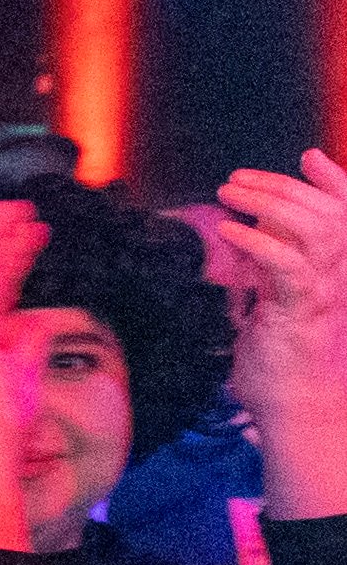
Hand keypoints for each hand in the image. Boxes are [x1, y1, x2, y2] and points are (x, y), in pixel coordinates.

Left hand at [187, 146, 346, 524]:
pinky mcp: (304, 312)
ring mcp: (327, 292)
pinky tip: (229, 231)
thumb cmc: (284, 359)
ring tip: (228, 195)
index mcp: (338, 270)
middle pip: (327, 211)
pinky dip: (259, 243)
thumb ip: (272, 266)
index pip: (346, 213)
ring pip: (315, 229)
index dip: (335, 181)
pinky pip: (288, 267)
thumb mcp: (277, 302)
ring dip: (270, 204)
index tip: (309, 156)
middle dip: (282, 186)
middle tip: (235, 181)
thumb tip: (251, 232)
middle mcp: (341, 275)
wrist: (298, 408)